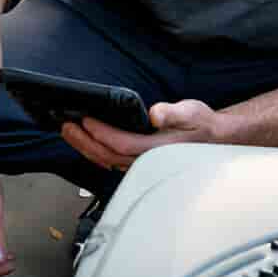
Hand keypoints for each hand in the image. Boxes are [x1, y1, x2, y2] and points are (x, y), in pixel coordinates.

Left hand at [60, 99, 220, 171]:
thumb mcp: (191, 112)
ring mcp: (139, 164)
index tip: (85, 120)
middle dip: (83, 141)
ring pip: (105, 160)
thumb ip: (173, 113)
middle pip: (106, 156)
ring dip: (84, 146)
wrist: (211, 138)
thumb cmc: (200, 124)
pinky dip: (93, 149)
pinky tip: (84, 139)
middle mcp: (145, 160)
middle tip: (66, 125)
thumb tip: (156, 115)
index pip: (121, 144)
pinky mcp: (136, 161)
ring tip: (68, 131)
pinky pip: (109, 160)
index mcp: (156, 149)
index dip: (101, 133)